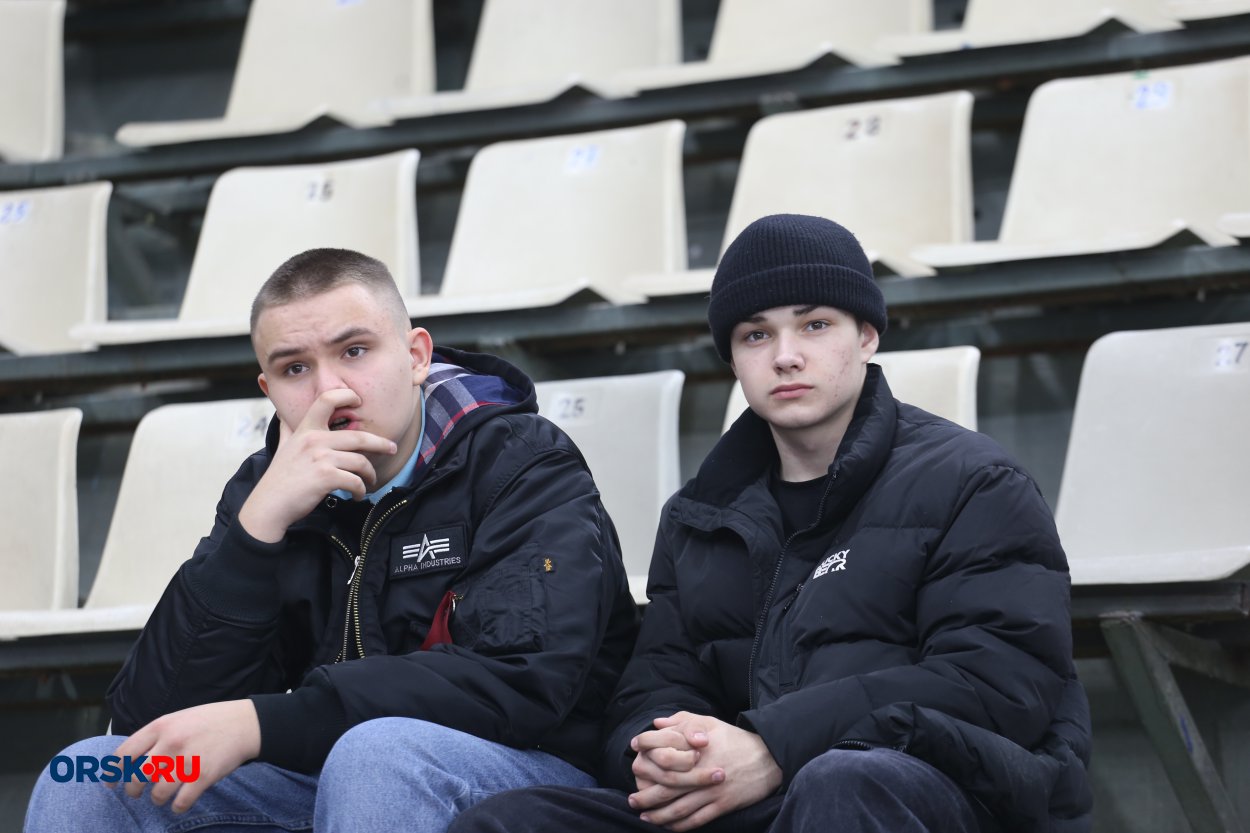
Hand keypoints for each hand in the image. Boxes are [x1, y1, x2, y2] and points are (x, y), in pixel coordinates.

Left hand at [112, 700, 260, 813]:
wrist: (245, 723)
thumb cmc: (210, 721)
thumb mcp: (178, 719)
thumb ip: (156, 736)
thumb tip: (132, 760)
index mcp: (161, 726)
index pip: (124, 753)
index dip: (112, 773)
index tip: (110, 785)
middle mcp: (171, 743)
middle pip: (138, 777)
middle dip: (133, 791)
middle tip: (137, 794)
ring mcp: (188, 760)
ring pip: (158, 793)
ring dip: (157, 799)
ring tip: (162, 797)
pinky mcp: (204, 775)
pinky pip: (181, 802)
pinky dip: (178, 807)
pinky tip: (180, 804)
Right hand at [238, 388, 396, 541]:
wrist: (269, 505)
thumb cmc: (279, 477)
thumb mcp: (283, 446)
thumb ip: (288, 429)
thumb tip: (282, 413)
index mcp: (305, 429)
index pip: (326, 400)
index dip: (346, 395)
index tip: (358, 400)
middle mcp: (314, 439)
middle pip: (359, 437)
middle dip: (380, 444)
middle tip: (392, 448)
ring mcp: (320, 458)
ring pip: (360, 462)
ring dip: (370, 474)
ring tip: (370, 481)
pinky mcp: (326, 477)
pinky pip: (355, 481)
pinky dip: (360, 489)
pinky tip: (358, 494)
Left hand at [630, 714, 782, 831]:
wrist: (769, 756)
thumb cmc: (736, 738)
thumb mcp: (709, 723)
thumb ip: (683, 721)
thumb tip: (657, 723)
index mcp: (696, 751)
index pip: (663, 757)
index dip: (646, 760)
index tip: (634, 764)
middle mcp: (701, 772)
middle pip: (667, 788)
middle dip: (646, 796)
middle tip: (632, 800)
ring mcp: (712, 791)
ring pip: (679, 808)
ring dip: (659, 815)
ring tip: (644, 817)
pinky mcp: (723, 804)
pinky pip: (697, 820)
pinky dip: (681, 826)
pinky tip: (669, 827)